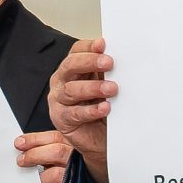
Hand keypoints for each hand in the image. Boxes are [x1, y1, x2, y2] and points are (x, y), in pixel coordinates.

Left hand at [17, 129, 97, 182]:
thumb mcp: (61, 167)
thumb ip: (49, 155)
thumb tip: (24, 147)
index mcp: (77, 152)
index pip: (57, 138)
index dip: (36, 139)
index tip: (20, 143)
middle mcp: (82, 165)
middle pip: (58, 152)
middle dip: (34, 155)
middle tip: (21, 161)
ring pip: (56, 174)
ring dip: (41, 178)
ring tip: (38, 182)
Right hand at [50, 38, 115, 179]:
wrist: (100, 138)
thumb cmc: (102, 108)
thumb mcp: (106, 84)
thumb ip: (108, 70)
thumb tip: (123, 54)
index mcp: (74, 69)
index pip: (76, 51)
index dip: (88, 47)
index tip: (103, 45)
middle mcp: (63, 81)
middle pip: (70, 66)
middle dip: (89, 62)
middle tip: (109, 62)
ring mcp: (60, 100)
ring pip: (71, 89)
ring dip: (93, 88)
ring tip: (112, 89)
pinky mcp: (62, 119)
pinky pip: (75, 113)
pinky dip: (91, 110)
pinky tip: (105, 108)